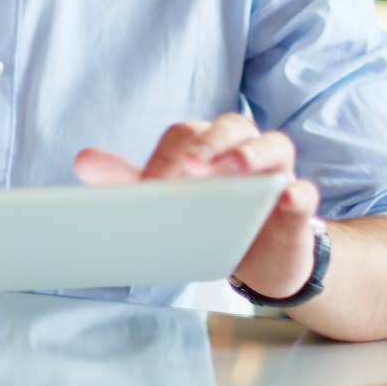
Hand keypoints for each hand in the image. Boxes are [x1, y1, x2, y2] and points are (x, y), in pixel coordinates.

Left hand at [73, 113, 321, 300]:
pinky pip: (304, 192)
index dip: (168, 157)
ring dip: (254, 152)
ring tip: (239, 167)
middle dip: (210, 143)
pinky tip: (287, 197)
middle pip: (231, 126)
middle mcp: (244, 149)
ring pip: (274, 145)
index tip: (152, 185)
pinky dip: (297, 193)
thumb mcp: (168, 201)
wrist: (256, 258)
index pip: (187, 135)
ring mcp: (276, 173)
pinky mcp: (298, 206)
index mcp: (208, 144)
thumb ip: (129, 181)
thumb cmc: (209, 220)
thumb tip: (82, 160)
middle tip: (191, 166)